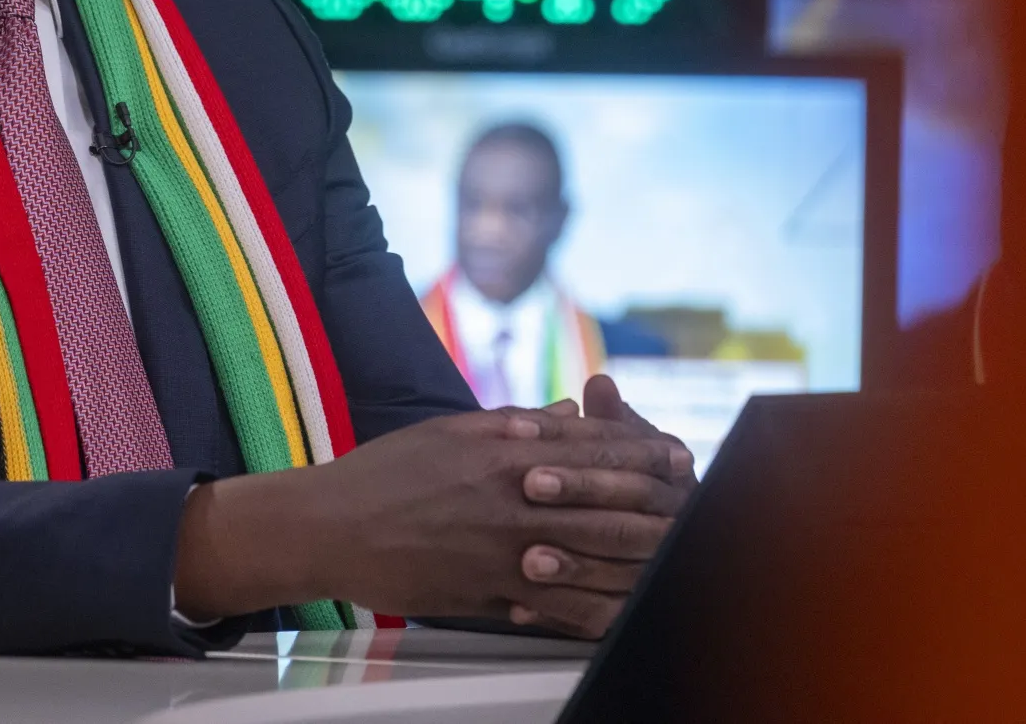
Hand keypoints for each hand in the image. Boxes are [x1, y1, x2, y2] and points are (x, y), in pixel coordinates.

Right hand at [173, 395, 688, 635]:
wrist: (331, 525)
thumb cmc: (386, 473)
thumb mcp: (453, 430)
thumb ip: (516, 422)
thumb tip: (567, 414)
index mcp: (505, 449)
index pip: (592, 448)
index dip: (641, 453)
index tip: (675, 455)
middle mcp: (511, 496)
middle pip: (605, 502)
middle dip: (657, 504)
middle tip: (694, 505)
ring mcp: (502, 549)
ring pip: (590, 556)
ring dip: (638, 556)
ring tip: (676, 556)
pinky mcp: (487, 591)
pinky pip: (555, 605)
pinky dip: (593, 609)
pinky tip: (621, 611)